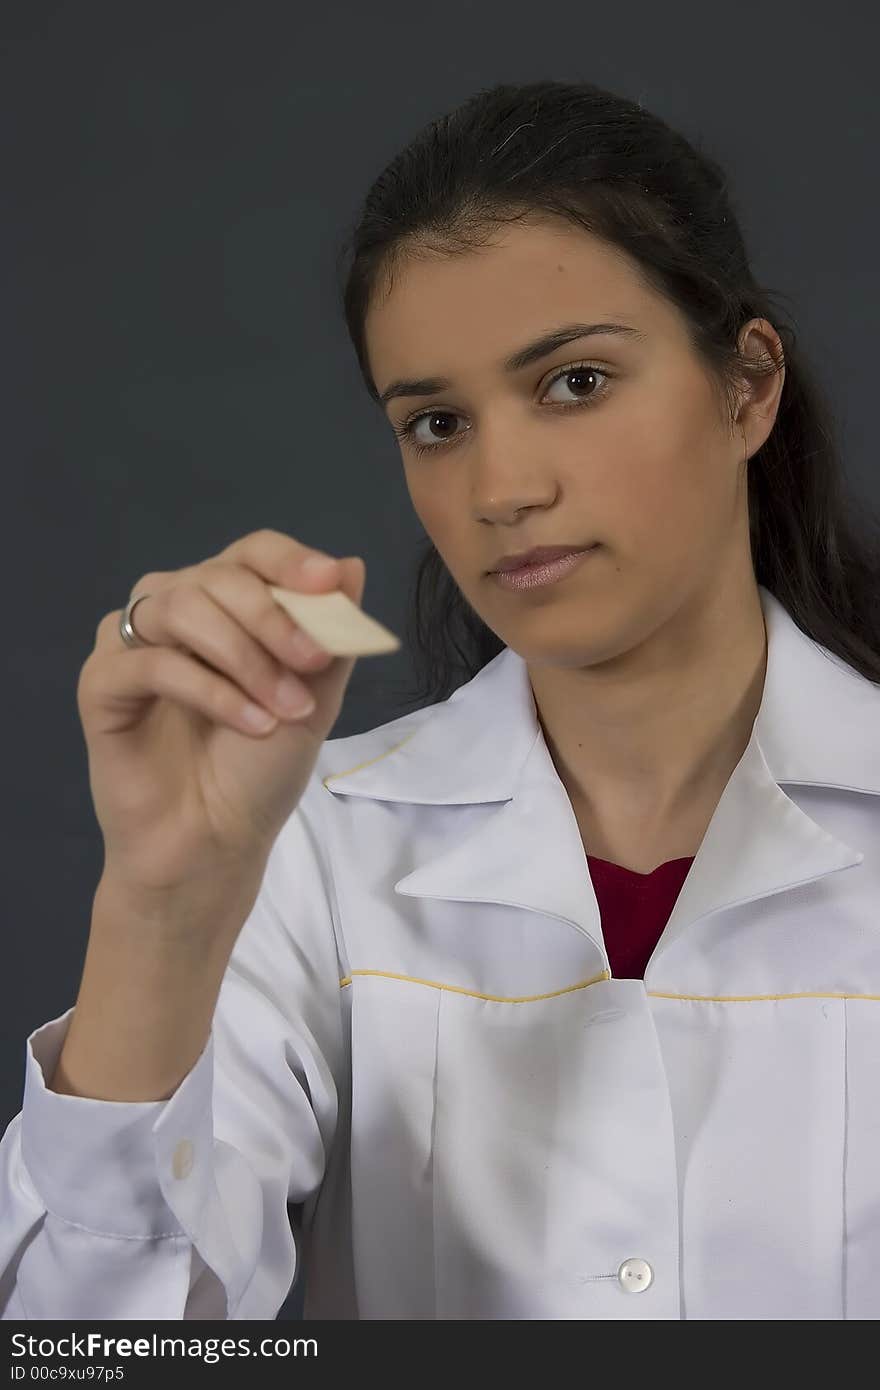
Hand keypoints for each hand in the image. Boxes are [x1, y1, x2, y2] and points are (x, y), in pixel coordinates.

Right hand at [77, 529, 365, 910]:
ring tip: (283, 709)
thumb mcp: (313, 699)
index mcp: (225, 604)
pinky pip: (150, 663)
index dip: (291, 561)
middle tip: (313, 666)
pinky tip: (249, 723)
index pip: (252, 552)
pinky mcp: (101, 684)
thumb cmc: (260, 770)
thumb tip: (352, 564)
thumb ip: (330, 635)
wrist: (215, 842)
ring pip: (182, 607)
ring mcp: (132, 644)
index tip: (329, 584)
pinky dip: (209, 690)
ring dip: (245, 656)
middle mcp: (174, 609)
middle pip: (219, 576)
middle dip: (274, 619)